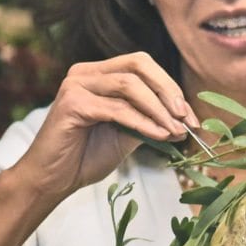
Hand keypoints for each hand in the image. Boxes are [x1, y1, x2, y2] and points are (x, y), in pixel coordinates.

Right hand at [10, 52, 199, 204]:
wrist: (53, 181)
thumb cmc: (86, 157)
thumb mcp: (126, 135)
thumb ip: (150, 121)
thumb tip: (184, 121)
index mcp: (99, 74)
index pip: (142, 66)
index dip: (171, 88)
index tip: (192, 117)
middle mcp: (85, 72)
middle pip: (139, 64)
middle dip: (168, 90)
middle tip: (187, 117)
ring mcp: (76, 84)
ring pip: (130, 85)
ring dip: (159, 109)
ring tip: (177, 130)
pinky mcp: (72, 103)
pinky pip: (118, 109)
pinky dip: (144, 122)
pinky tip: (161, 135)